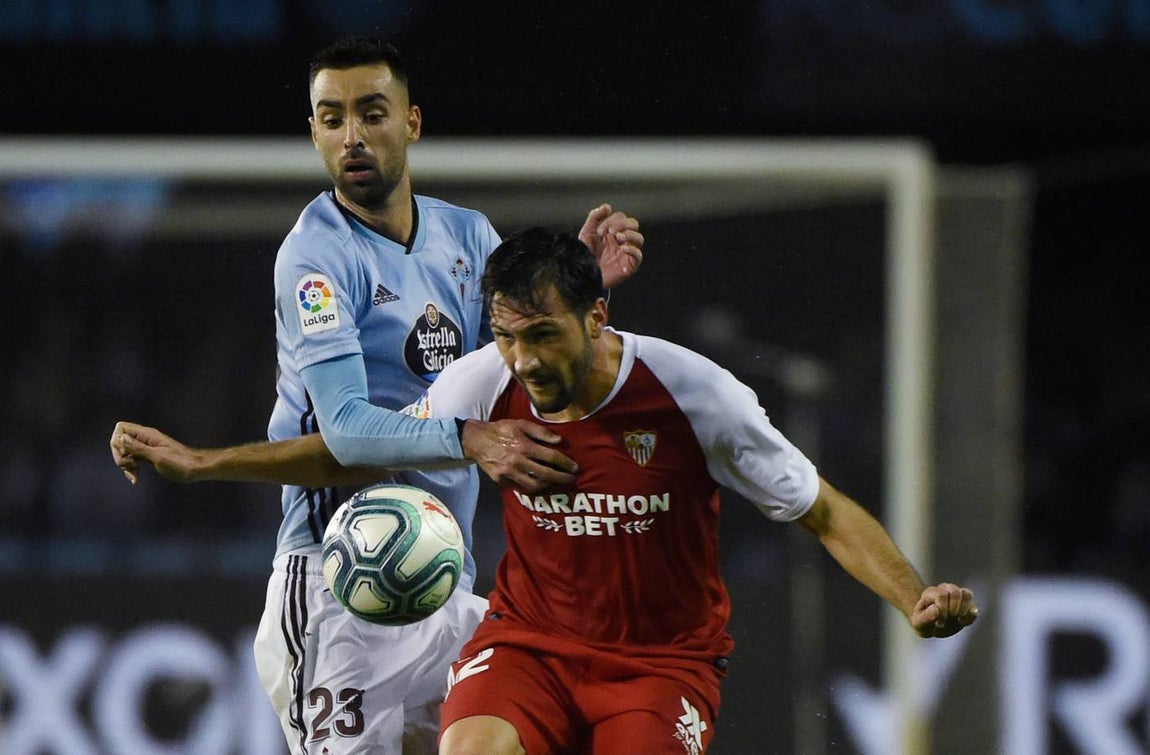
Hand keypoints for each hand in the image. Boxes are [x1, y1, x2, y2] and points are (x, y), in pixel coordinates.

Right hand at [110, 421, 203, 484]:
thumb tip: (120, 438)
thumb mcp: (157, 457)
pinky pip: (132, 459)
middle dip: (120, 456)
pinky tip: (135, 479)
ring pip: (125, 452)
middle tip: (131, 466)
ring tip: (135, 474)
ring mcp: (146, 447)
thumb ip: (138, 448)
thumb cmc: (180, 464)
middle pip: (119, 441)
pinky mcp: (148, 456)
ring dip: (125, 465)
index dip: (117, 440)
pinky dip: (131, 469)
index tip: (125, 454)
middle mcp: (145, 438)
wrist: (196, 469)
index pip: (121, 427)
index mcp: (147, 434)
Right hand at [460, 419, 577, 492]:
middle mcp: (517, 461)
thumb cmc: (501, 429)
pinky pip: (521, 488)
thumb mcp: (520, 423)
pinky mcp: (502, 480)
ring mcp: (509, 473)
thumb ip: (540, 431)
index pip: (550, 457)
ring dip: (548, 485)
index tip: (575, 467)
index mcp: (523, 446)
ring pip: (534, 485)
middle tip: (572, 479)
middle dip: (561, 478)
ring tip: (557, 482)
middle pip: (545, 474)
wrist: (476, 440)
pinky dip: (533, 489)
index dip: (564, 463)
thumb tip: (558, 440)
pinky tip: (540, 486)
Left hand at [578, 204, 643, 288]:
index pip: (621, 217)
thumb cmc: (585, 255)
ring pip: (639, 238)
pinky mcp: (629, 265)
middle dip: (622, 224)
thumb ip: (595, 217)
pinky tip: (623, 248)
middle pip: (633, 224)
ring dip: (630, 234)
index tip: (599, 231)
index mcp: (613, 231)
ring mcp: (626, 252)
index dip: (611, 220)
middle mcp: (622, 240)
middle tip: (609, 232)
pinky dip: (633, 250)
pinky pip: (638, 255)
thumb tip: (607, 206)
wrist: (583, 275)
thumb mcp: (587, 233)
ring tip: (618, 238)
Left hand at [910, 583, 978, 637]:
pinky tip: (962, 622)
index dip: (942, 610)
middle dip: (953, 609)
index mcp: (931, 593)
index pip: (941, 595)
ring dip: (964, 610)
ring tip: (957, 619)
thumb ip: (924, 617)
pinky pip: (974, 607)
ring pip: (967, 594)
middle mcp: (945, 590)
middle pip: (955, 591)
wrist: (931, 626)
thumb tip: (936, 609)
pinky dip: (970, 617)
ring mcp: (957, 596)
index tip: (938, 623)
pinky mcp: (967, 606)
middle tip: (947, 619)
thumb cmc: (923, 623)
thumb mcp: (918, 624)